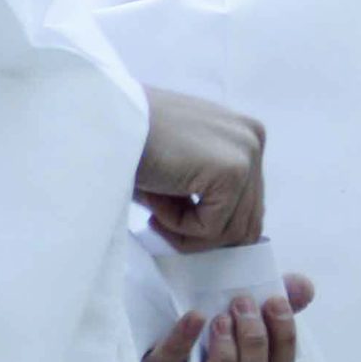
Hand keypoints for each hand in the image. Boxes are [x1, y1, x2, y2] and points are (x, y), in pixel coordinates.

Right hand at [136, 88, 266, 250]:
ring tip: (154, 206)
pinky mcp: (233, 170)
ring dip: (186, 230)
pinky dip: (179, 226)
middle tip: (158, 222)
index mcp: (244, 135)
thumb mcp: (183, 165)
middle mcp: (254, 140)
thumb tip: (226, 239)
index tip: (168, 217)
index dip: (207, 225)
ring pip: (230, 230)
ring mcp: (247, 154)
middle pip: (245, 222)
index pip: (248, 206)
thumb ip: (209, 192)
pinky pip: (212, 227)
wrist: (106, 122)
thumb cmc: (133, 142)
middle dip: (199, 233)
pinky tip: (156, 200)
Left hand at [141, 275, 316, 361]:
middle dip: (254, 344)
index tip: (276, 302)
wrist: (142, 323)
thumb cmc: (198, 324)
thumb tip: (304, 288)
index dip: (284, 341)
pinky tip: (194, 318)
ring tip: (221, 317)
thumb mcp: (237, 309)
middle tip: (244, 303)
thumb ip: (273, 300)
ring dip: (226, 355)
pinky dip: (182, 343)